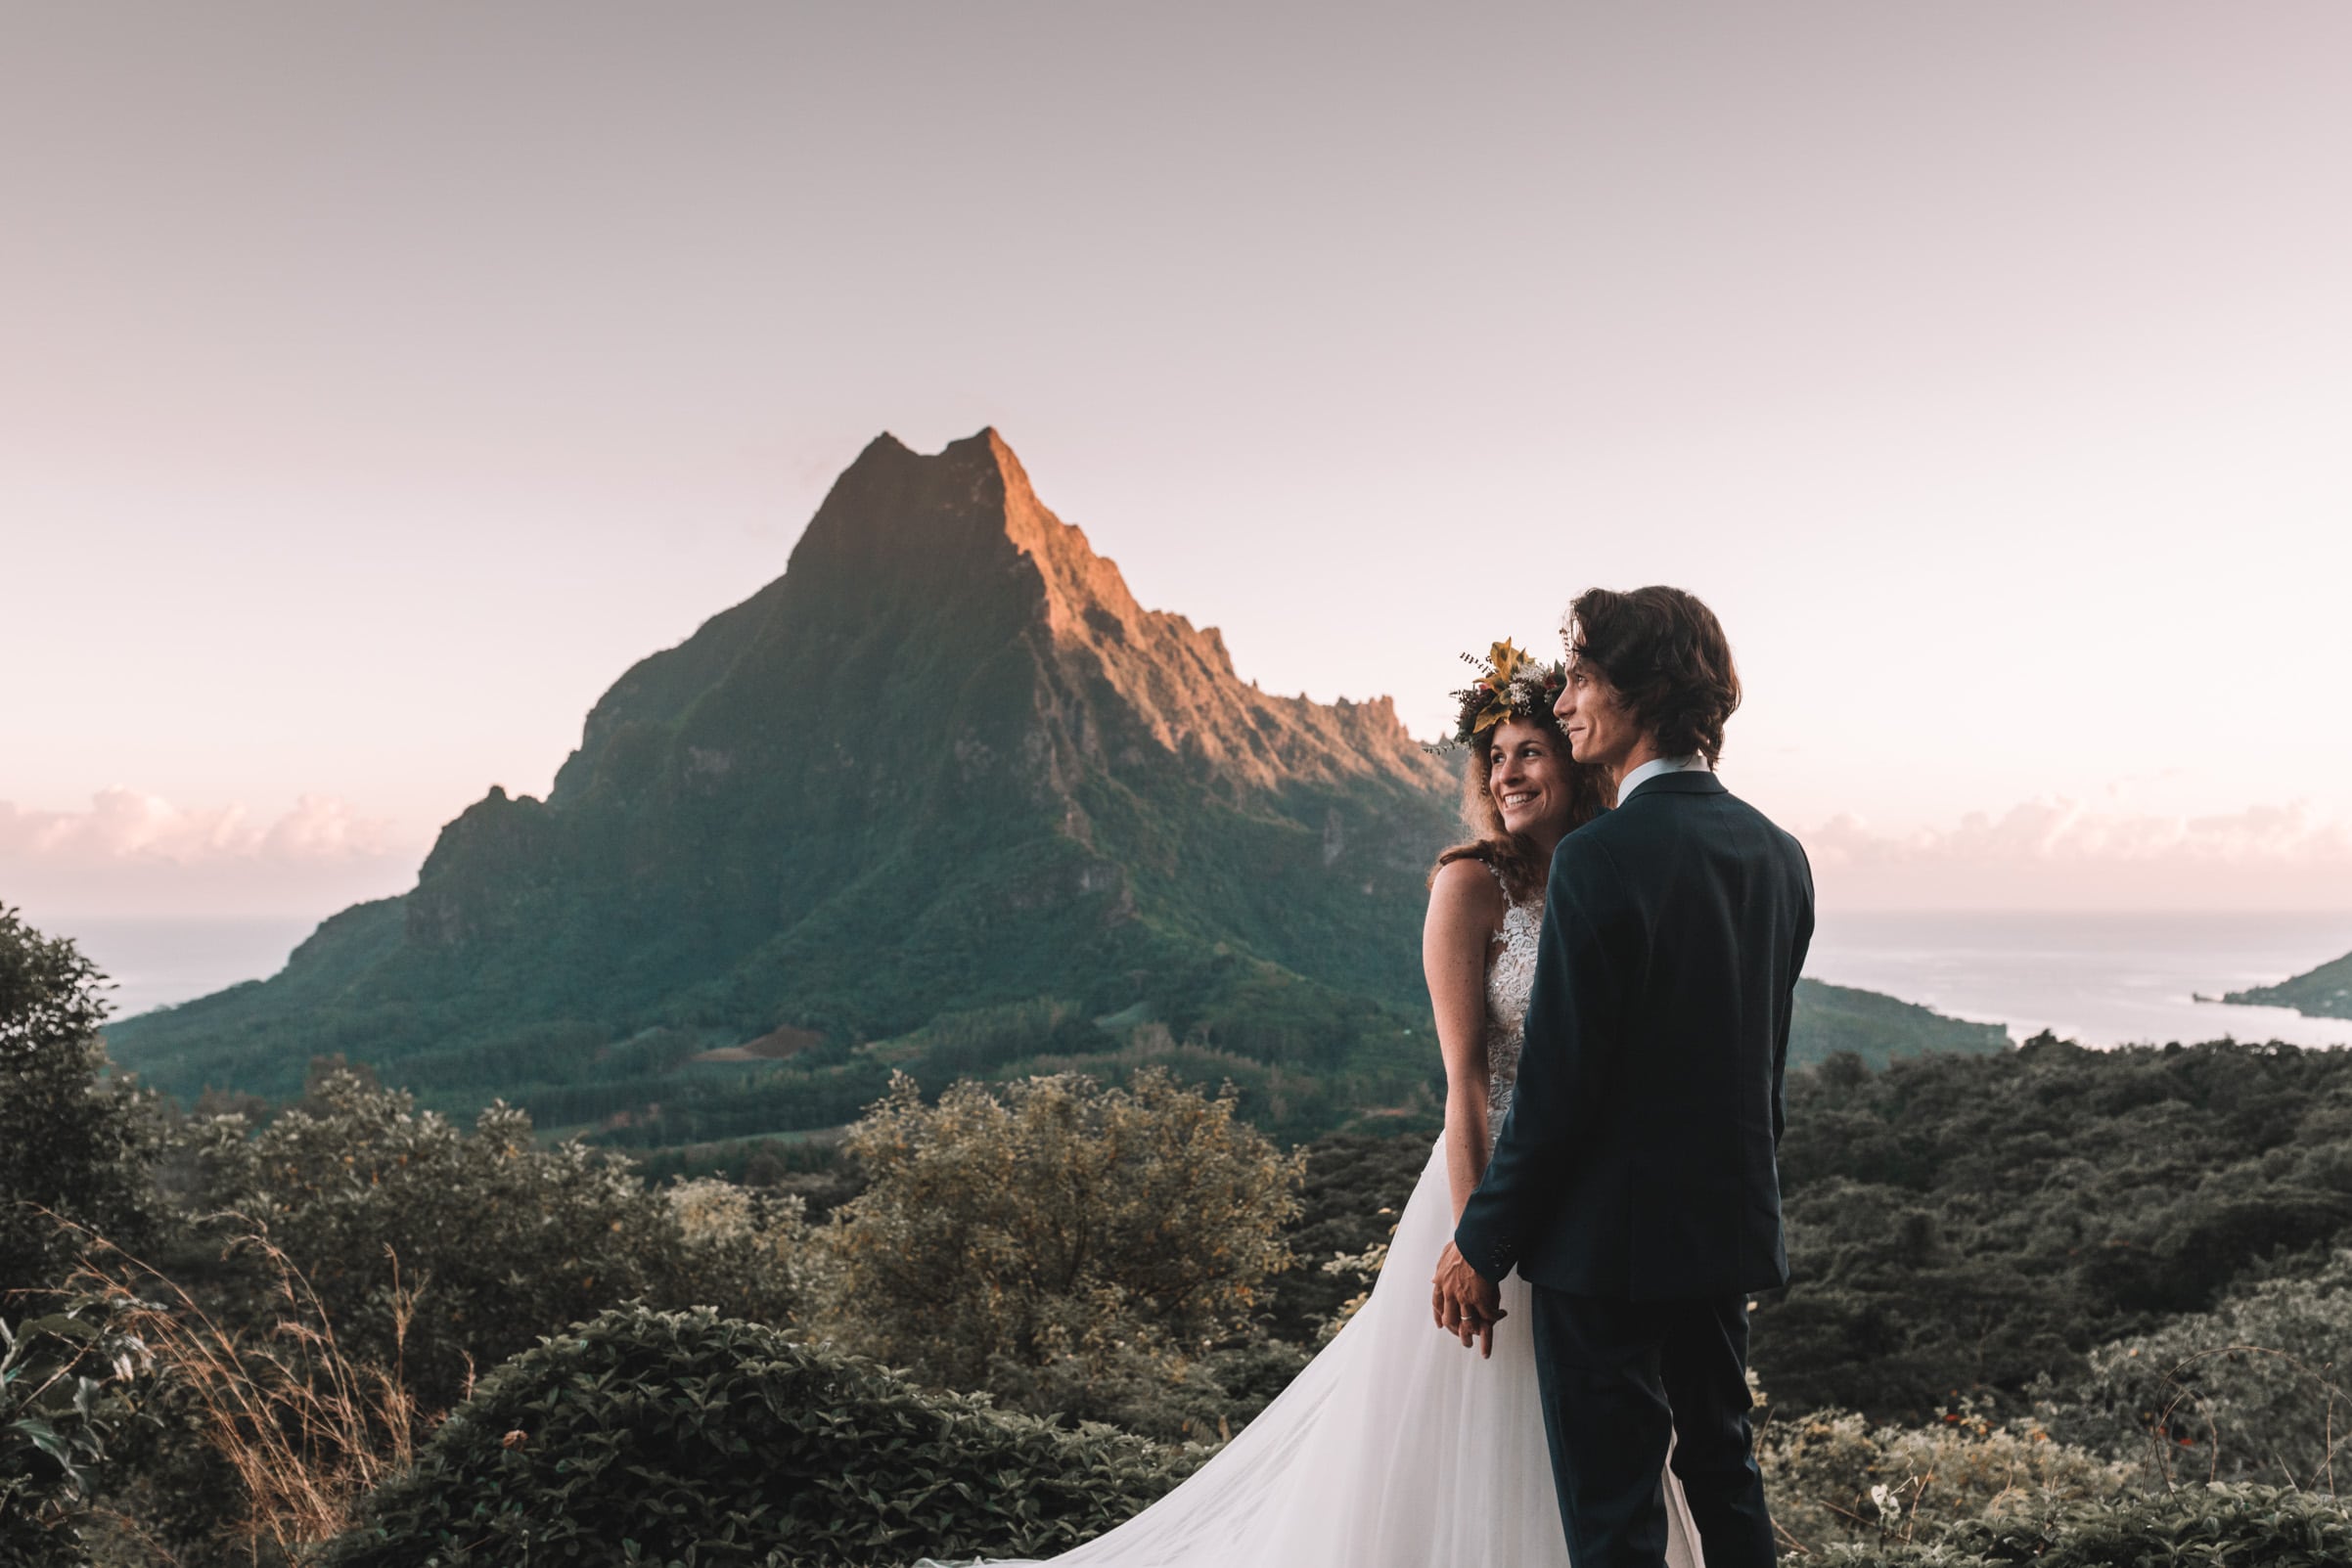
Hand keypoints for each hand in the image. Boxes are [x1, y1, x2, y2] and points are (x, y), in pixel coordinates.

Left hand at [1430, 1241, 1504, 1357]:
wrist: (1475, 1241)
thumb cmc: (1463, 1244)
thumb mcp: (1444, 1256)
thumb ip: (1440, 1270)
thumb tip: (1433, 1279)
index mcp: (1441, 1282)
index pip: (1437, 1305)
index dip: (1440, 1317)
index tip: (1443, 1326)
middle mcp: (1450, 1292)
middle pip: (1450, 1319)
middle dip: (1457, 1333)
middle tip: (1465, 1340)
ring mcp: (1464, 1297)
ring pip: (1467, 1323)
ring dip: (1475, 1334)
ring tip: (1482, 1344)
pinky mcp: (1480, 1298)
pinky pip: (1488, 1315)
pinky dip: (1495, 1318)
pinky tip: (1501, 1315)